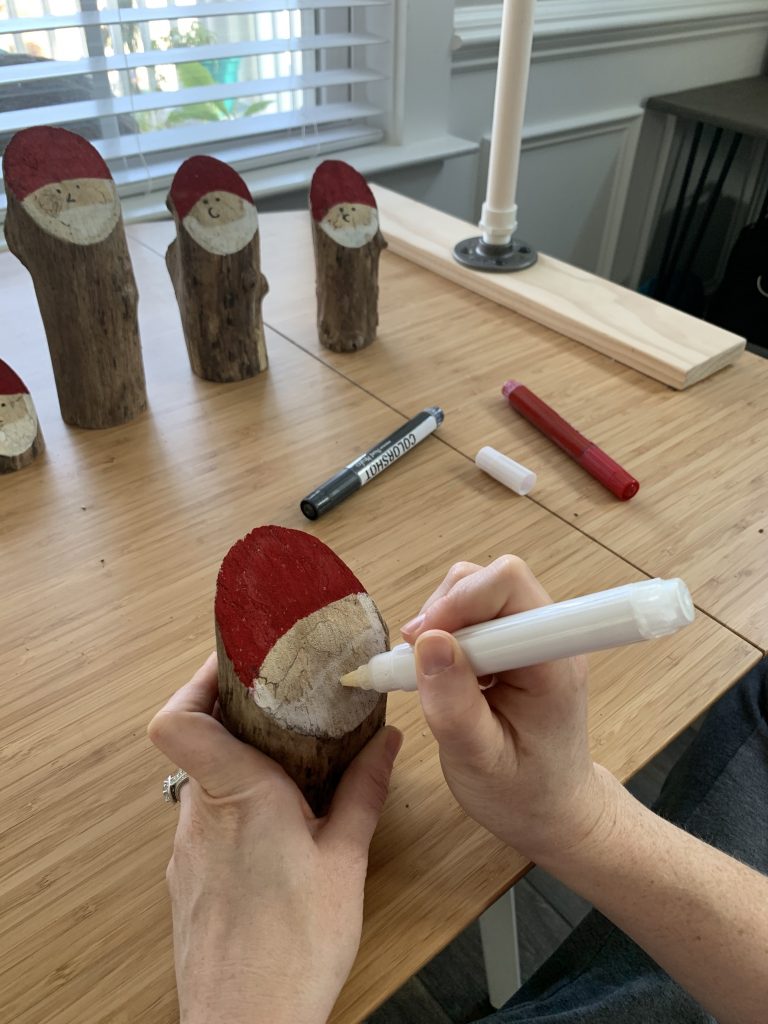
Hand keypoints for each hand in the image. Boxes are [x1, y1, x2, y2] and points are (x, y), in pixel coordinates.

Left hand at [149, 653, 401, 1023]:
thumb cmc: (295, 949)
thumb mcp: (346, 860)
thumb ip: (363, 790)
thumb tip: (384, 742)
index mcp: (239, 794)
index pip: (178, 718)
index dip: (197, 681)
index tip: (236, 665)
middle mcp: (200, 814)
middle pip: (196, 737)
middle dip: (238, 715)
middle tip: (283, 707)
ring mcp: (186, 847)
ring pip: (202, 779)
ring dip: (239, 764)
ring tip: (291, 768)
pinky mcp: (187, 876)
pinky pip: (204, 817)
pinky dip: (234, 805)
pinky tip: (275, 827)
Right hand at [402, 556, 613, 862]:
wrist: (554, 812)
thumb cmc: (522, 795)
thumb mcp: (479, 761)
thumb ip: (453, 705)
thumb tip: (428, 641)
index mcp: (552, 660)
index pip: (508, 584)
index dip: (459, 601)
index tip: (423, 643)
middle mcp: (548, 636)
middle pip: (488, 580)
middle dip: (443, 610)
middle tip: (415, 662)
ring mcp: (533, 636)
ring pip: (475, 590)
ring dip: (440, 623)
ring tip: (426, 674)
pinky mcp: (516, 643)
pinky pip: (474, 613)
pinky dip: (445, 633)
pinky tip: (439, 674)